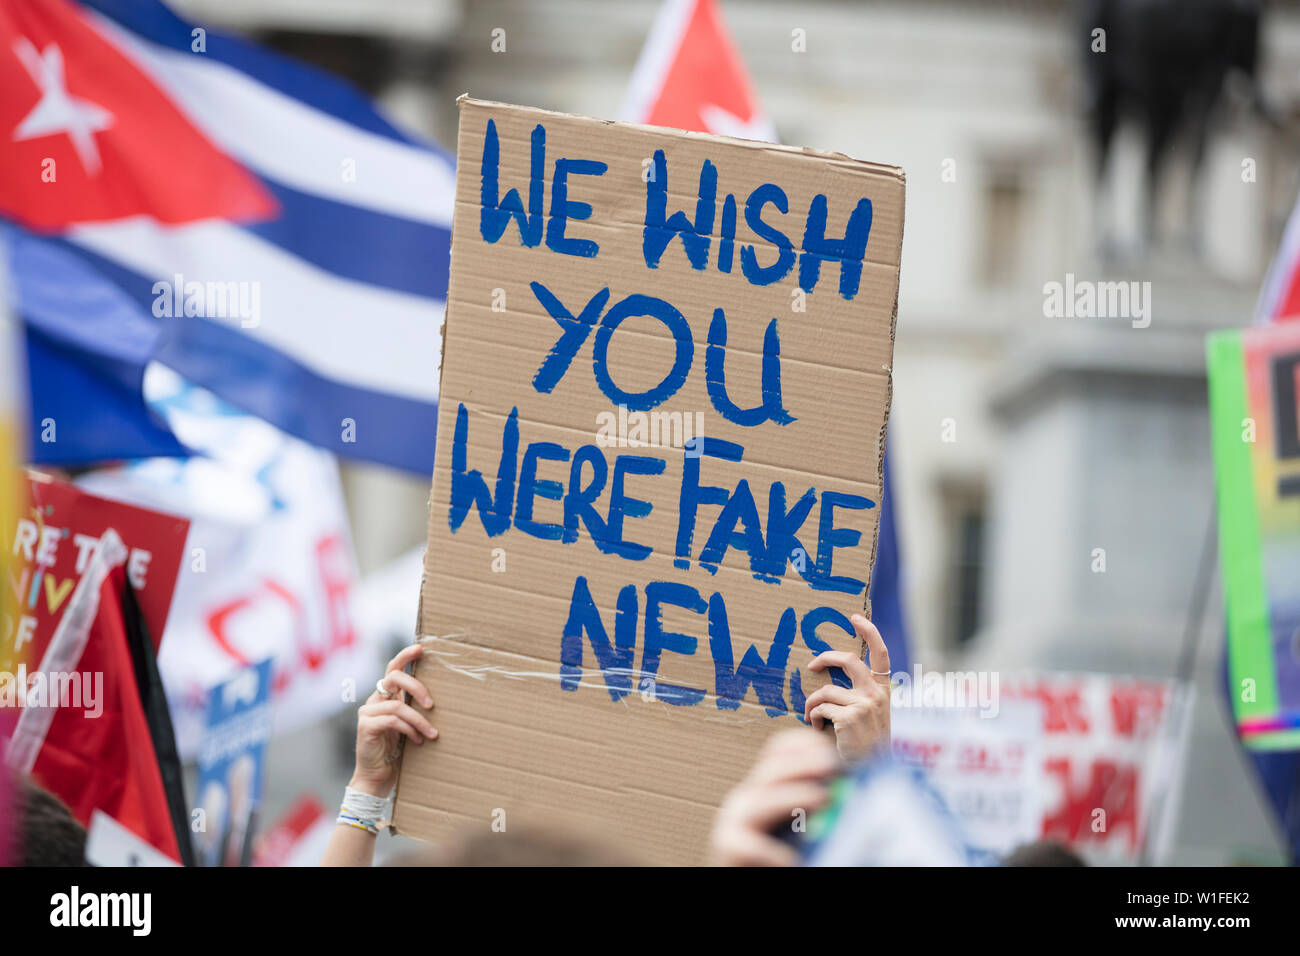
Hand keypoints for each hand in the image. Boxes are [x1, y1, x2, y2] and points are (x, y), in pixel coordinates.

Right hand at [350, 643, 437, 795]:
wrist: (376, 777)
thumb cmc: (396, 752)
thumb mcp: (407, 726)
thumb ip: (413, 710)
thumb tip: (437, 699)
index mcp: (384, 697)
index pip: (392, 669)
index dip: (405, 656)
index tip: (421, 648)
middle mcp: (373, 700)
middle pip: (394, 678)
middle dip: (417, 686)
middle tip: (432, 704)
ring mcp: (367, 713)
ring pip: (397, 705)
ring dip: (419, 720)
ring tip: (433, 734)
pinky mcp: (366, 727)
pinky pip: (392, 720)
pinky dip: (409, 730)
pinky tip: (418, 741)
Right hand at [708, 727, 838, 865]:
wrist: (757, 874)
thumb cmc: (791, 853)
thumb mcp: (805, 822)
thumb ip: (825, 806)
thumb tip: (855, 793)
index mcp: (769, 784)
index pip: (782, 749)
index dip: (808, 746)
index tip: (836, 756)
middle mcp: (750, 795)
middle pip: (774, 768)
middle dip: (805, 764)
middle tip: (833, 768)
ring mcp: (735, 819)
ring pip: (761, 801)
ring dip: (793, 797)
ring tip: (822, 799)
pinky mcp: (729, 846)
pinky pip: (748, 845)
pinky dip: (771, 851)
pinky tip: (793, 858)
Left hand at [803, 614, 890, 761]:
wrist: (872, 773)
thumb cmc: (868, 748)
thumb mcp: (873, 719)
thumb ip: (860, 698)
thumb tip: (830, 680)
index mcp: (883, 692)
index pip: (881, 655)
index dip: (870, 632)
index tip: (855, 618)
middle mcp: (876, 695)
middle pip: (849, 660)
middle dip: (826, 657)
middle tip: (811, 665)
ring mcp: (864, 704)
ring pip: (826, 691)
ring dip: (812, 703)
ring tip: (812, 717)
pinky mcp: (849, 716)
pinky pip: (820, 708)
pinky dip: (813, 717)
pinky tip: (816, 728)